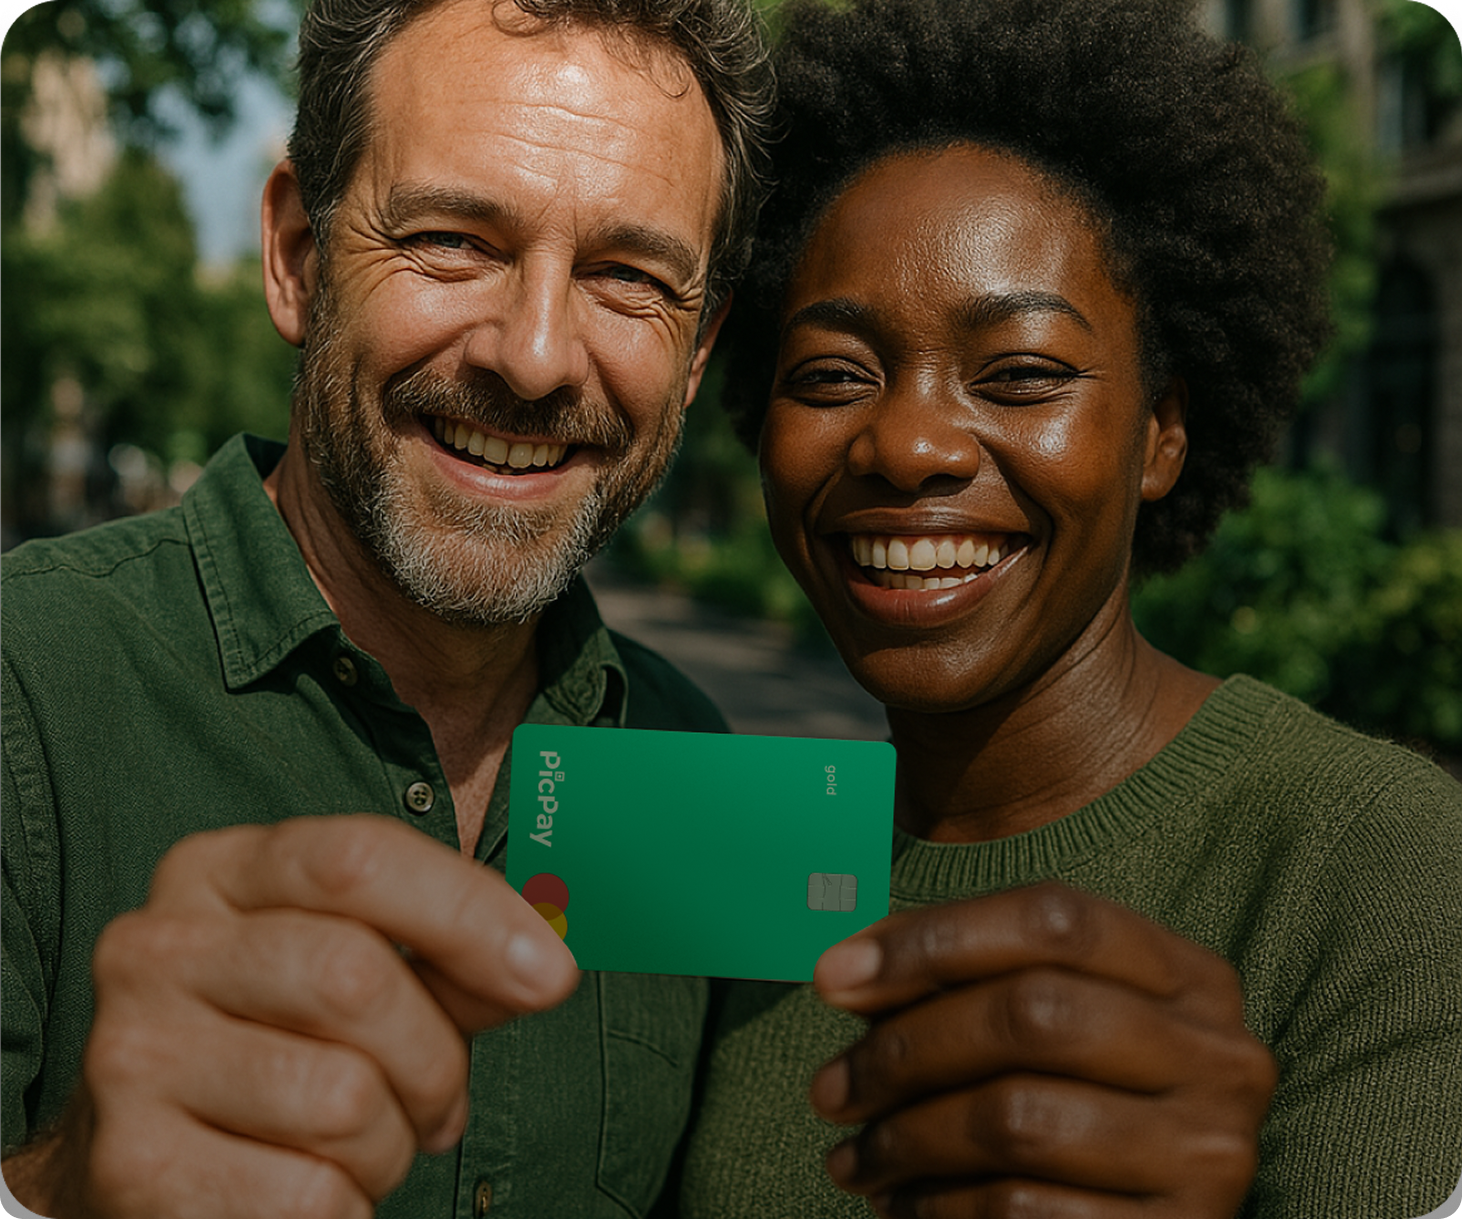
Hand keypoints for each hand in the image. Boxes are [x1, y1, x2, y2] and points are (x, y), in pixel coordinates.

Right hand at [4, 815, 576, 1218]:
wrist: (142, 1152)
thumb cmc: (282, 1041)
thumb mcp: (362, 967)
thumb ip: (452, 955)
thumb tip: (546, 965)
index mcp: (218, 871)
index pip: (357, 859)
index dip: (472, 914)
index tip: (553, 975)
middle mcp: (155, 945)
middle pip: (356, 978)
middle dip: (436, 1058)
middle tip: (440, 1102)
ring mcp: (130, 1054)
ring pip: (343, 1097)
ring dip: (393, 1143)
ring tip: (368, 1145)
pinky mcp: (131, 1165)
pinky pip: (307, 1196)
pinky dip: (347, 1205)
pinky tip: (316, 1188)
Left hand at [809, 882, 1275, 1217]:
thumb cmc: (1074, 1101)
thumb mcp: (1041, 1017)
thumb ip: (959, 976)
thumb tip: (844, 966)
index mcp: (1189, 975)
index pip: (1054, 917)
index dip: (933, 939)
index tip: (831, 978)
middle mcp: (1219, 1055)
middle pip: (1032, 1013)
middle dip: (905, 1050)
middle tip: (829, 1088)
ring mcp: (1209, 1153)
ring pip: (1018, 1118)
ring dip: (906, 1140)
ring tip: (852, 1156)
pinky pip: (1023, 1209)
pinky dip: (938, 1208)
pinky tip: (901, 1204)